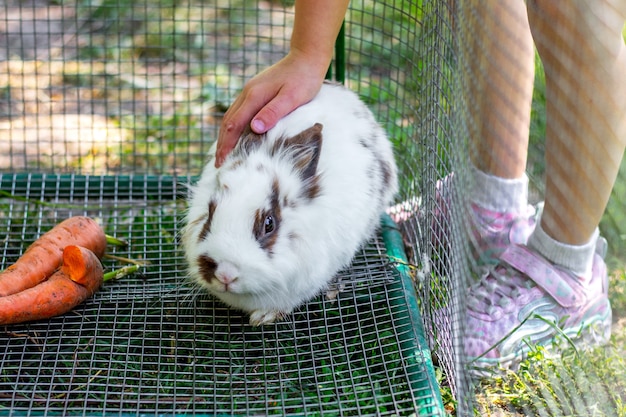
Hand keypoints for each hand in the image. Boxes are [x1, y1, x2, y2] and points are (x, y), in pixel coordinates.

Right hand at [215, 50, 326, 166]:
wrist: (306, 57)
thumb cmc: (303, 79)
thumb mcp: (291, 98)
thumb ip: (273, 112)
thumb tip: (254, 128)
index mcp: (254, 96)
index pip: (234, 125)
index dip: (227, 145)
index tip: (222, 161)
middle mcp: (247, 93)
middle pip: (228, 122)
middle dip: (222, 143)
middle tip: (218, 163)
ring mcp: (250, 92)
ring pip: (231, 116)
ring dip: (225, 135)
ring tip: (223, 153)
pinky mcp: (255, 92)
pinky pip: (239, 112)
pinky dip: (233, 127)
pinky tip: (235, 135)